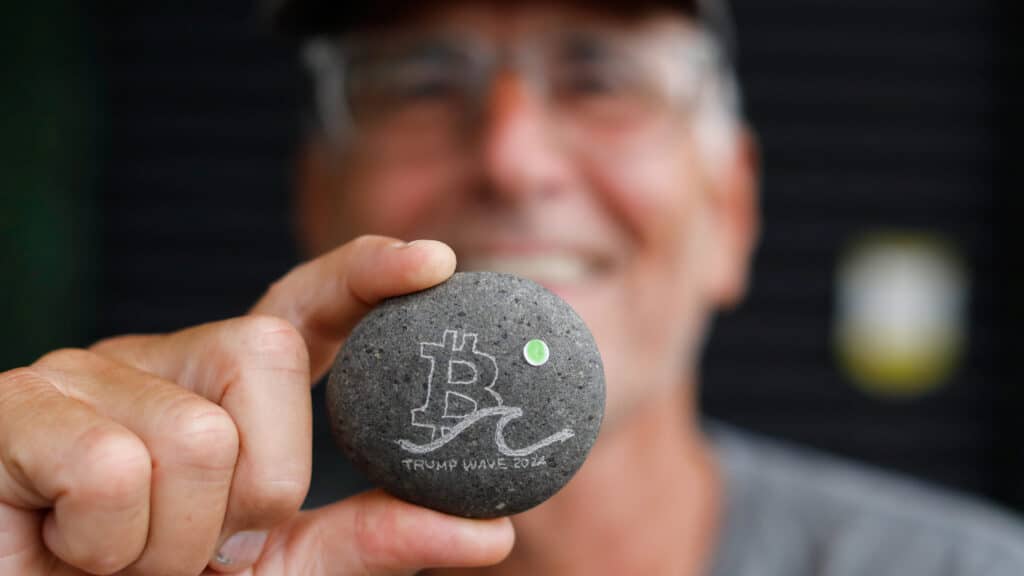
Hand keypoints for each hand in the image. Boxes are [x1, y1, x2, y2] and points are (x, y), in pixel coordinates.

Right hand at [0, 236, 513, 574]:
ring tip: (127, 559)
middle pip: (268, 355)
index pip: (305, 305)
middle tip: (204, 543)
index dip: (367, 274)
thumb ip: (371, 540)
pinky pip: (111, 466)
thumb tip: (494, 533)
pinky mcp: (14, 407)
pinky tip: (70, 549)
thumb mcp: (278, 571)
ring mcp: (83, 374)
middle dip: (259, 482)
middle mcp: (160, 358)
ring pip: (197, 433)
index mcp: (224, 386)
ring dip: (177, 540)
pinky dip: (108, 545)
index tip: (437, 263)